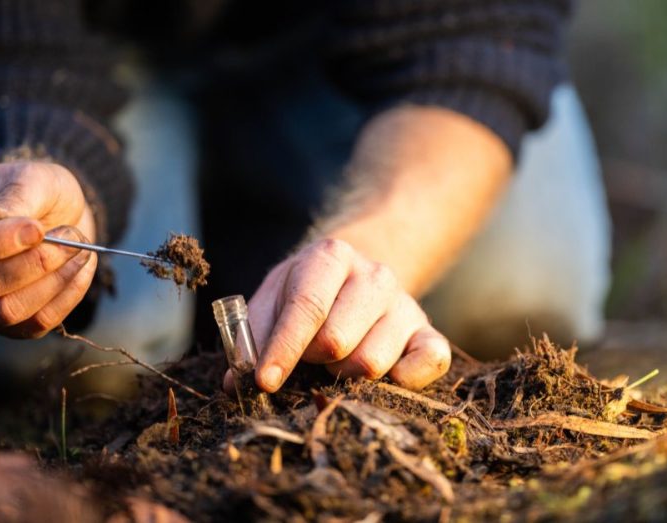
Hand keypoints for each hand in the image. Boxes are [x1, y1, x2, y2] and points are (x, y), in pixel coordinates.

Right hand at [0, 162, 96, 337]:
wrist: (59, 212)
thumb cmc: (38, 190)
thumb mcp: (31, 178)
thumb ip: (14, 197)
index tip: (37, 228)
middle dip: (36, 263)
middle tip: (71, 236)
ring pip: (8, 311)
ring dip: (54, 281)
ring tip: (81, 250)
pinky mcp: (7, 322)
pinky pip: (35, 324)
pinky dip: (67, 297)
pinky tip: (82, 268)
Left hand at [239, 238, 451, 391]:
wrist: (358, 274)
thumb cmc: (307, 292)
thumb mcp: (274, 297)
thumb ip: (253, 337)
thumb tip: (237, 385)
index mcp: (331, 257)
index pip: (307, 307)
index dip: (283, 349)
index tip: (265, 382)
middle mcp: (375, 276)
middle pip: (338, 341)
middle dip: (313, 362)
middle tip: (310, 359)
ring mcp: (406, 304)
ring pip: (372, 362)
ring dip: (345, 376)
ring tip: (337, 364)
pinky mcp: (428, 332)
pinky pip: (429, 362)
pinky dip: (404, 381)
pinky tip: (383, 377)